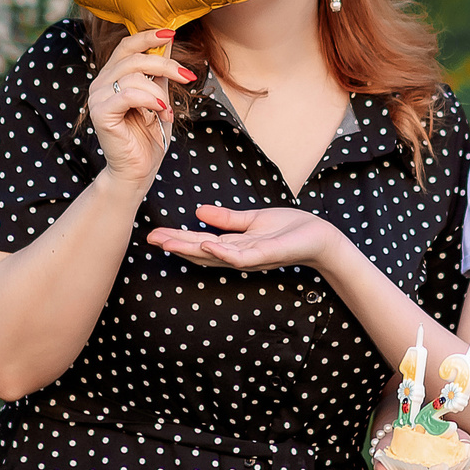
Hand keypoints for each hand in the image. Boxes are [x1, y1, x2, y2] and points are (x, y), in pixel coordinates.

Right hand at [88, 28, 195, 184]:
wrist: (138, 170)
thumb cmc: (148, 136)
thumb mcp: (159, 97)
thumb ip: (159, 73)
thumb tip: (168, 42)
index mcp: (111, 76)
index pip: (127, 46)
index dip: (148, 36)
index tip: (172, 33)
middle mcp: (100, 83)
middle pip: (134, 58)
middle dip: (165, 64)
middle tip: (187, 76)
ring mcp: (97, 97)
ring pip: (134, 77)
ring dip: (159, 93)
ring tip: (167, 112)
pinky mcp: (100, 113)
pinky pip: (128, 95)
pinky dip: (150, 101)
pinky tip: (161, 113)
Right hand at [148, 203, 341, 271]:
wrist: (320, 238)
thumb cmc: (290, 229)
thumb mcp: (253, 220)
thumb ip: (227, 219)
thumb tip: (199, 212)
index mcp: (234, 245)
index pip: (199, 242)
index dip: (177, 239)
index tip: (153, 234)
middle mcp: (238, 254)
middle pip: (201, 252)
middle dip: (175, 246)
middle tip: (150, 240)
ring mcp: (251, 256)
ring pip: (216, 256)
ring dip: (192, 250)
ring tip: (169, 243)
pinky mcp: (267, 255)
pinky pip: (242, 256)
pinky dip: (224, 252)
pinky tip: (208, 244)